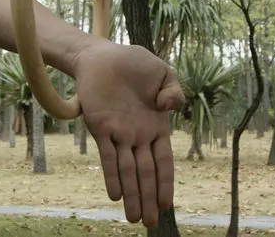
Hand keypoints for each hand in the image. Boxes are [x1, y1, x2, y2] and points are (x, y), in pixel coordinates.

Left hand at [71, 39, 185, 227]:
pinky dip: (111, 174)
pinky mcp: (99, 126)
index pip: (163, 162)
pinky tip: (114, 194)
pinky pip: (106, 155)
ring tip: (132, 218)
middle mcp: (138, 135)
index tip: (166, 204)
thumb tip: (169, 108)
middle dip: (148, 198)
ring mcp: (119, 133)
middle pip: (145, 173)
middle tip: (150, 223)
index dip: (165, 183)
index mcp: (156, 126)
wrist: (103, 55)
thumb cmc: (135, 63)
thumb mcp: (163, 74)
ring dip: (130, 194)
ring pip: (127, 170)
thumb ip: (174, 92)